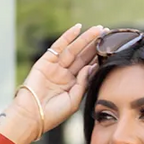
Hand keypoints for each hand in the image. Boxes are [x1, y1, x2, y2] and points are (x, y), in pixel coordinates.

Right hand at [0, 23, 105, 143]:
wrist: (32, 115)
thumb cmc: (53, 114)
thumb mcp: (74, 101)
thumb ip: (83, 83)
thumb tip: (91, 67)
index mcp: (73, 86)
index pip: (88, 68)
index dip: (99, 58)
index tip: (111, 49)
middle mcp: (66, 75)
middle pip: (83, 56)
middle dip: (95, 45)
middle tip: (108, 34)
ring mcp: (56, 67)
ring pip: (74, 49)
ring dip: (86, 38)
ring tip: (99, 29)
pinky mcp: (46, 61)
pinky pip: (59, 46)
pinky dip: (68, 36)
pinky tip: (78, 28)